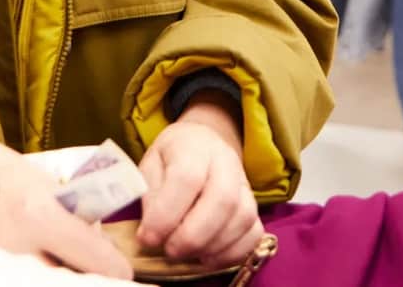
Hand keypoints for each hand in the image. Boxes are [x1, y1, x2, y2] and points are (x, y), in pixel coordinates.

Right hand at [0, 128, 131, 279]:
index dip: (116, 270)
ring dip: (55, 275)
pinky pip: (12, 280)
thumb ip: (69, 215)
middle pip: (70, 283)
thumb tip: (98, 246)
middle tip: (91, 268)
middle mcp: (15, 247)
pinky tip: (30, 264)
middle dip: (84, 277)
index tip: (121, 270)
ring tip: (56, 260)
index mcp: (38, 214)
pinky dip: (27, 276)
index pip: (98, 263)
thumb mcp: (38, 180)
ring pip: (42, 283)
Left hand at [137, 95, 263, 268]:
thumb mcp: (149, 168)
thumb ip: (150, 198)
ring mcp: (245, 185)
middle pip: (223, 199)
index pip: (187, 178)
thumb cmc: (170, 160)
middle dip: (193, 236)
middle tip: (170, 251)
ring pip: (242, 218)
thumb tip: (150, 234)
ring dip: (212, 246)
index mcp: (194, 147)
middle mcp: (226, 162)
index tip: (148, 238)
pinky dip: (232, 253)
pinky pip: (254, 233)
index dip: (166, 215)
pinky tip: (208, 258)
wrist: (201, 145)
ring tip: (187, 255)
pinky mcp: (255, 207)